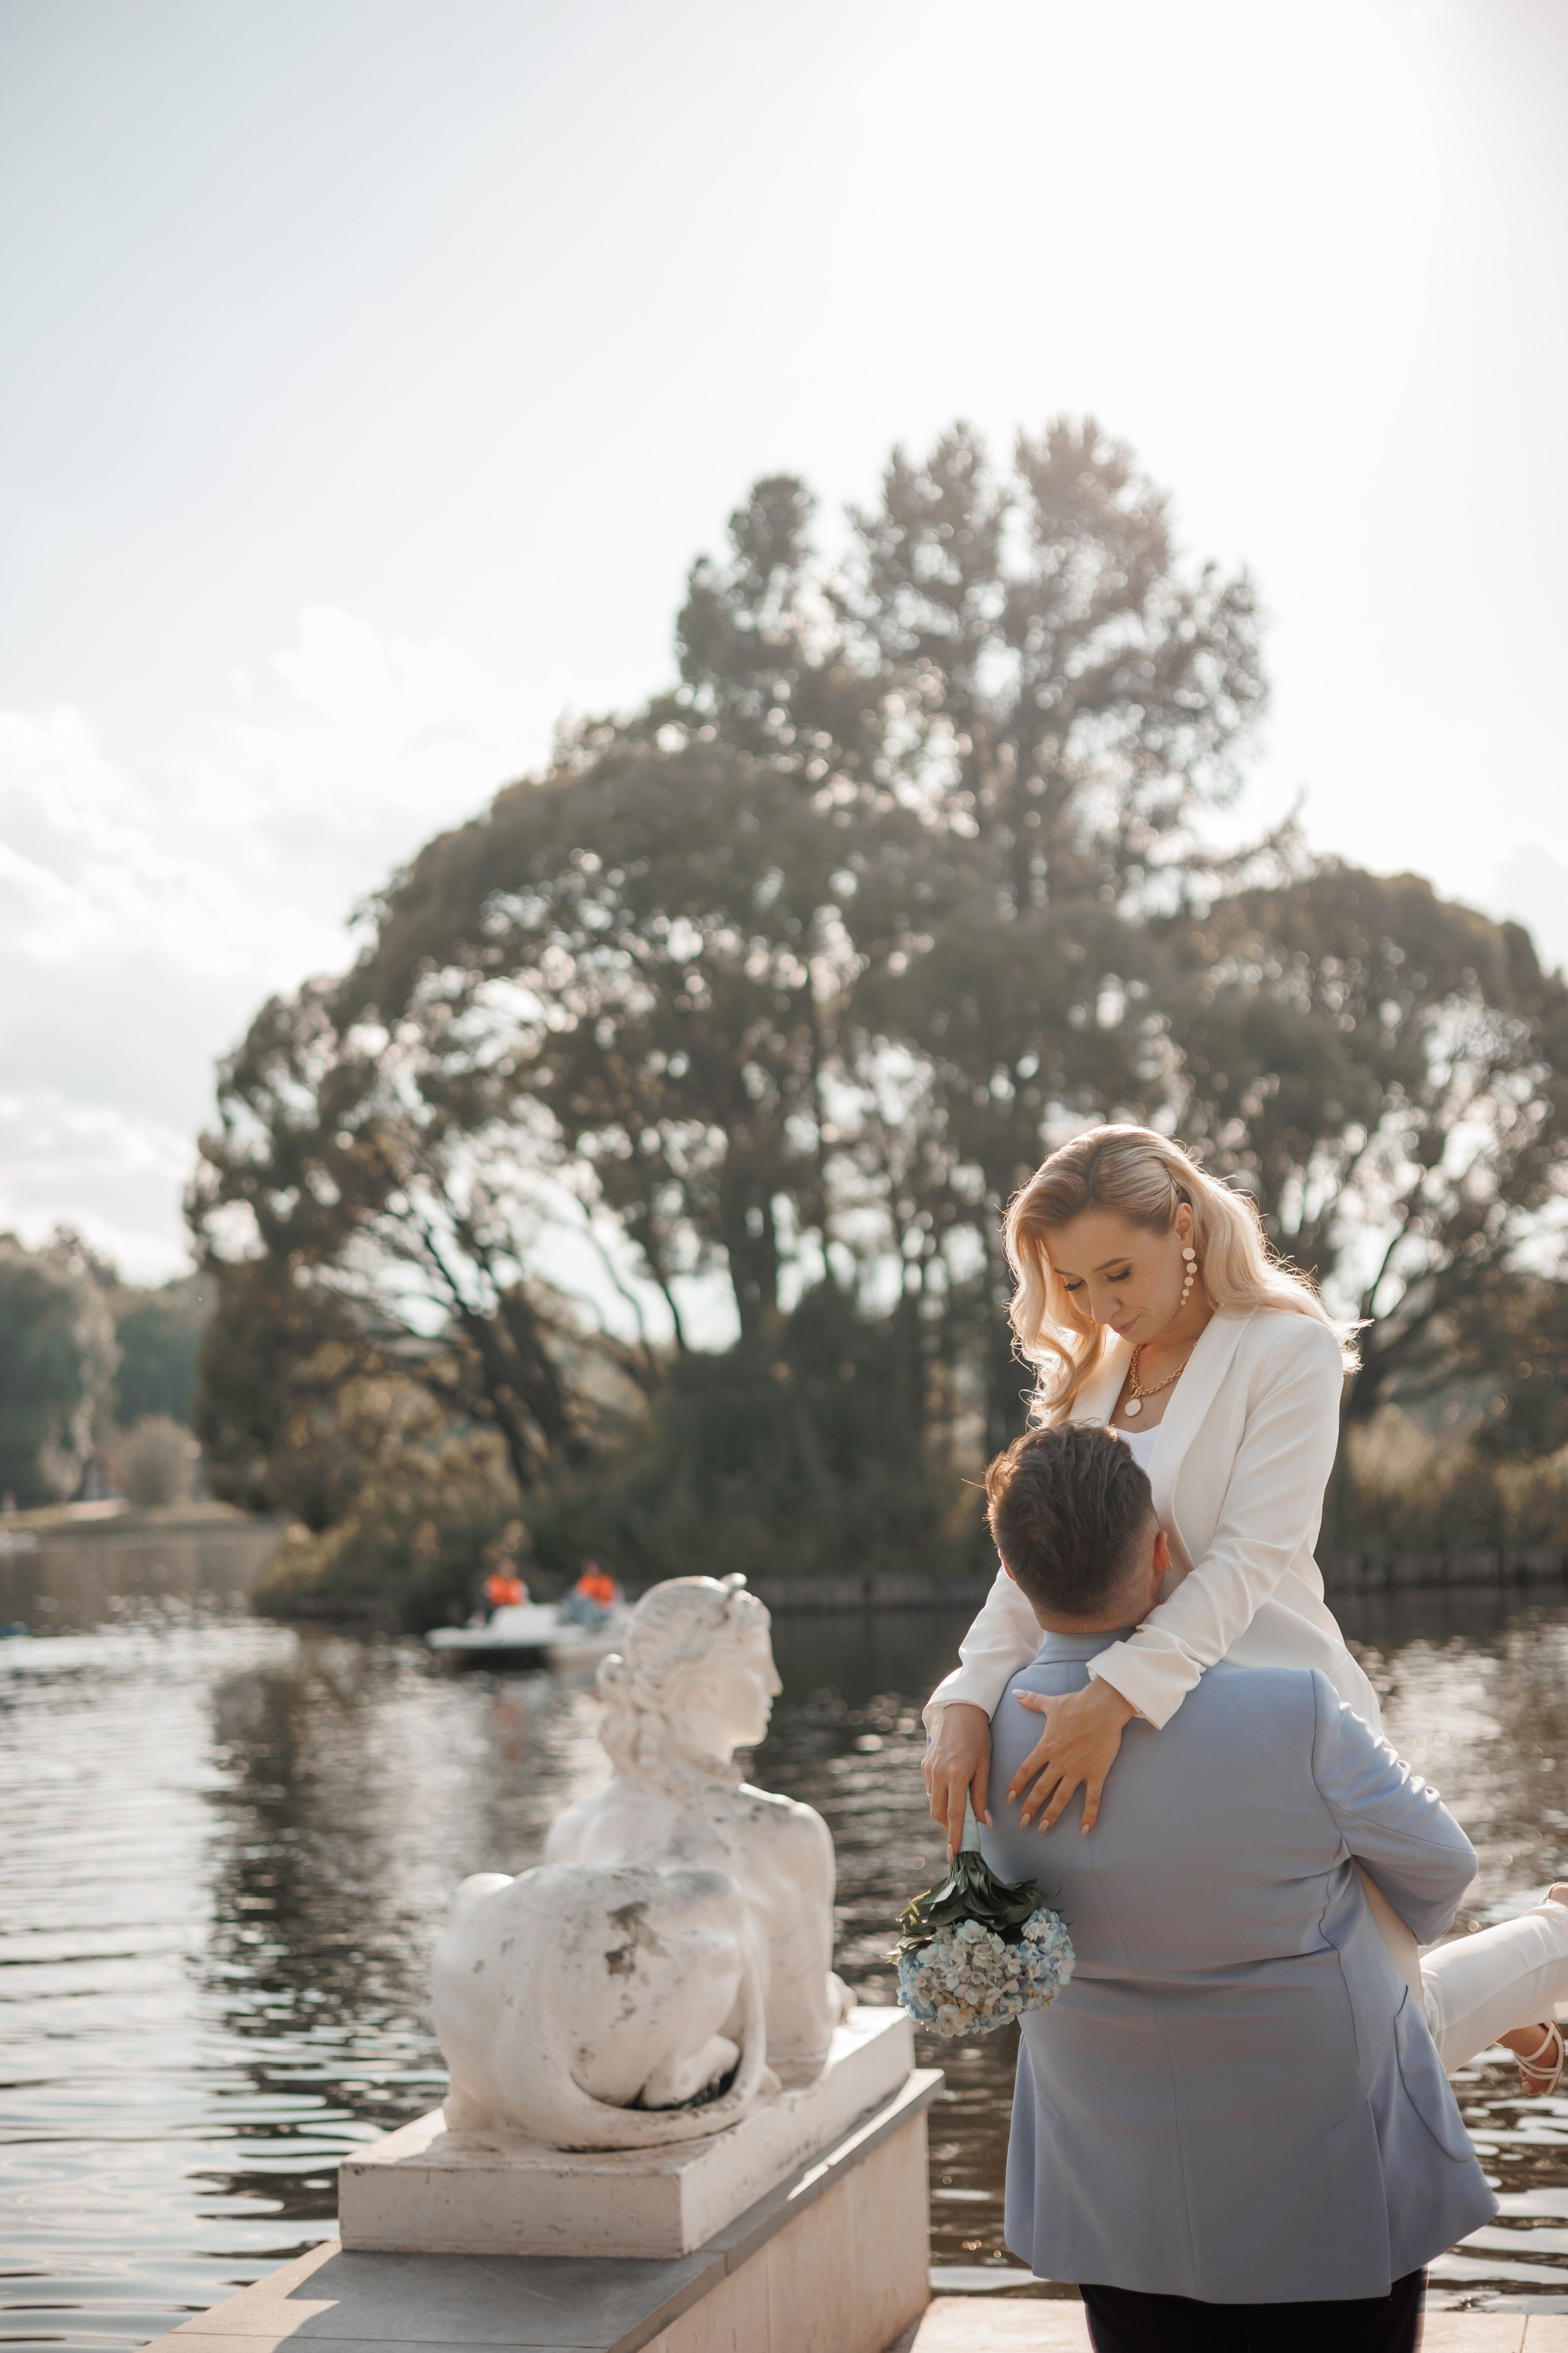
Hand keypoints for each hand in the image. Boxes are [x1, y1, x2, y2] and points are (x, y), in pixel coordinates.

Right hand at [922, 1703, 991, 1856]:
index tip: (953, 1855)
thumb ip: (982, 1795)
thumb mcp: (985, 1766)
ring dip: (944, 1812)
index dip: (954, 1837)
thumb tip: (984, 1823)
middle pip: (938, 1814)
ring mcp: (929, 1769)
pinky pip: (930, 1789)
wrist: (960, 1711)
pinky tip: (951, 1790)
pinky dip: (940, 1797)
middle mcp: (939, 1774)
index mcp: (957, 1775)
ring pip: (933, 1802)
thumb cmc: (978, 1738)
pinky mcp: (924, 1765)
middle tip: (960, 1834)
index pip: (954, 1815)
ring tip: (959, 1810)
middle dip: (948, 1828)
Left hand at [1007, 1678, 1135, 1833]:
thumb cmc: (1077, 1703)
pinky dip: (1089, 1816)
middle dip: (1030, 1808)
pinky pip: (1092, 1799)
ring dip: (1051, 1814)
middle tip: (1023, 1823)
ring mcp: (1078, 1770)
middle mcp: (1059, 1762)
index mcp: (1046, 1747)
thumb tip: (1015, 1693)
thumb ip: (1031, 1701)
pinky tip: (1085, 1830)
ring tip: (1043, 1828)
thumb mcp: (1050, 1703)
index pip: (1026, 1770)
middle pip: (1041, 1789)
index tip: (1010, 1798)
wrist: (1104, 1706)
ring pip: (1061, 1798)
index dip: (1017, 1785)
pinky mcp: (1096, 1773)